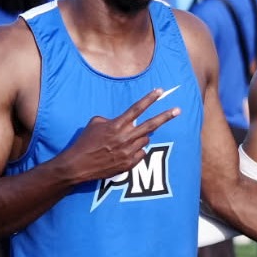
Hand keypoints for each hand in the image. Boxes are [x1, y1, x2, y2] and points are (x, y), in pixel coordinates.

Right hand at [63, 87, 180, 182]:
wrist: (78, 165)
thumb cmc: (85, 142)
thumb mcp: (95, 124)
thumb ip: (112, 120)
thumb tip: (124, 122)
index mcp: (116, 125)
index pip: (136, 109)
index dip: (149, 99)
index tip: (160, 91)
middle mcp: (125, 137)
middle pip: (150, 125)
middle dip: (166, 116)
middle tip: (178, 110)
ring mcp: (128, 152)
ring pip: (145, 140)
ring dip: (139, 138)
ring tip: (125, 141)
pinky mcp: (129, 164)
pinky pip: (141, 153)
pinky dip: (136, 151)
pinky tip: (123, 152)